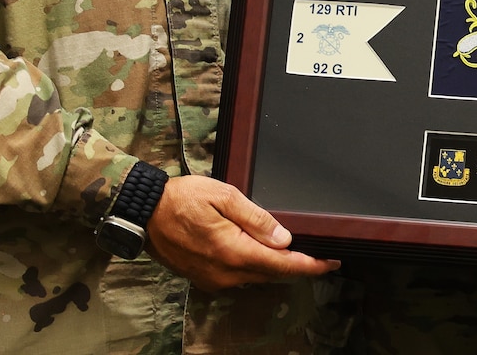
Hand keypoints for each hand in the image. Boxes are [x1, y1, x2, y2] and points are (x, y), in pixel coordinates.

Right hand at [143, 175, 338, 290]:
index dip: (310, 266)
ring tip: (291, 250)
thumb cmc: (182, 199)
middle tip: (318, 253)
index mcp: (233, 252)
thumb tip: (284, 238)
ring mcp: (214, 280)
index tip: (331, 263)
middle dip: (296, 265)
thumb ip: (257, 219)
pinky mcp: (205, 279)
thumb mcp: (224, 196)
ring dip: (274, 265)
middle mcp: (226, 273)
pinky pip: (239, 276)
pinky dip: (254, 265)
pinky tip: (259, 251)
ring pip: (256, 276)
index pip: (282, 265)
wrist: (144, 213)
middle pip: (272, 273)